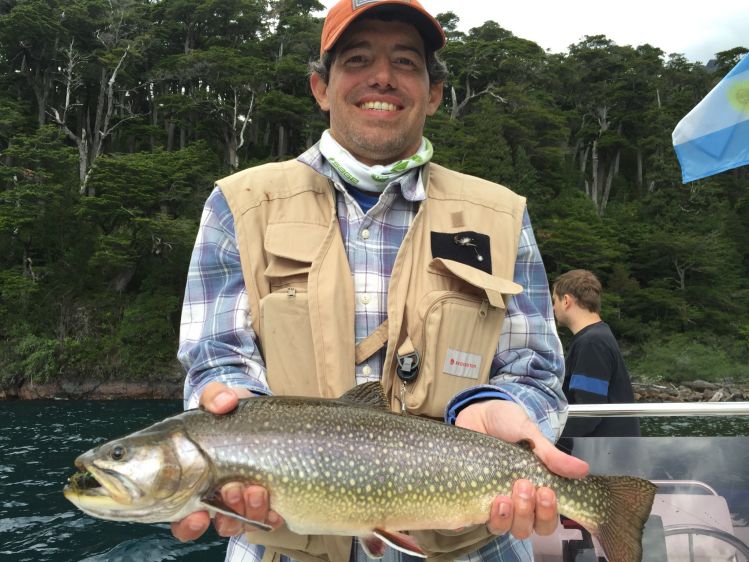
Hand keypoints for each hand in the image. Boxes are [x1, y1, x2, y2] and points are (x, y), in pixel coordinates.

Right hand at [171, 382, 283, 541]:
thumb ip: (215, 396)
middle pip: (215, 523)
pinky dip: (270, 516)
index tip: (198, 515)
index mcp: (193, 480)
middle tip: (234, 488)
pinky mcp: (267, 500)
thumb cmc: (231, 413)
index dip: (187, 524)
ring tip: (258, 490)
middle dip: (226, 513)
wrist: (263, 414)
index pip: (181, 517)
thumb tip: (224, 402)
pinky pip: (267, 520)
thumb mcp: (218, 399)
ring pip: (241, 523)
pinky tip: (277, 509)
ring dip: (248, 512)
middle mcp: (215, 497)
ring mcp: (241, 501)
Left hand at [455, 399, 588, 538]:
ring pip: (508, 528)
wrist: (476, 414)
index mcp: (537, 489)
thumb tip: (583, 469)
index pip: (549, 518)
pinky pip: (484, 521)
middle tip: (524, 485)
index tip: (546, 492)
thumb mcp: (530, 434)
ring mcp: (497, 502)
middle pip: (531, 527)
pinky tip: (491, 502)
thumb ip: (552, 455)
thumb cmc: (506, 424)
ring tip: (504, 495)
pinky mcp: (476, 500)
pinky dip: (490, 517)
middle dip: (529, 512)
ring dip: (510, 516)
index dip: (549, 513)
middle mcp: (519, 501)